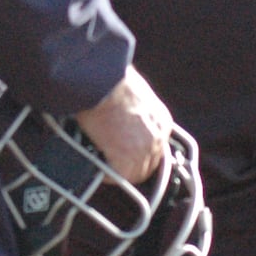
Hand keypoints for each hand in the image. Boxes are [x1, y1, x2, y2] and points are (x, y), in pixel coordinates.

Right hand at [74, 65, 171, 184]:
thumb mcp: (132, 92)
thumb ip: (132, 109)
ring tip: (100, 164)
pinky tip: (94, 166)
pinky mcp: (126, 158)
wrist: (102, 79)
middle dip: (130, 164)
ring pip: (134, 174)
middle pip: (149, 164)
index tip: (124, 151)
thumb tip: (118, 117)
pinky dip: (106, 175)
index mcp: (161, 120)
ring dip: (118, 172)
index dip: (138, 151)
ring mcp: (144, 149)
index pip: (155, 147)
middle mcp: (158, 136)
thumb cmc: (110, 78)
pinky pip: (116, 176)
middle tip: (111, 161)